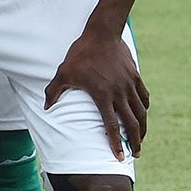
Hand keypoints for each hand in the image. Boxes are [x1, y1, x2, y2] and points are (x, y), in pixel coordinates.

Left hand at [47, 18, 145, 158]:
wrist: (101, 34)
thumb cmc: (80, 54)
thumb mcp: (63, 72)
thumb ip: (54, 91)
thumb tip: (46, 107)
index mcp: (102, 95)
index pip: (111, 125)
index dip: (115, 143)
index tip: (118, 156)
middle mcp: (119, 93)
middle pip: (132, 123)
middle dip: (136, 141)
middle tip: (136, 154)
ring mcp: (130, 85)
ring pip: (141, 112)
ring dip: (143, 127)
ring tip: (142, 139)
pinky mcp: (136, 77)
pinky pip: (144, 97)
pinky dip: (145, 108)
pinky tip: (143, 113)